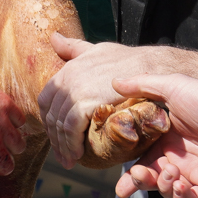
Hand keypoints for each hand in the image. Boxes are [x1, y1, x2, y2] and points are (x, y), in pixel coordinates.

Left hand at [38, 34, 149, 167]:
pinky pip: (71, 129)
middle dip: (54, 138)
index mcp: (67, 69)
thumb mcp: (96, 50)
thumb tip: (53, 37)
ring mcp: (75, 90)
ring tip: (70, 160)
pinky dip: (71, 144)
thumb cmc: (128, 60)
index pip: (46, 100)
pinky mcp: (85, 102)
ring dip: (63, 146)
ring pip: (59, 125)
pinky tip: (78, 154)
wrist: (152, 67)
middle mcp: (67, 79)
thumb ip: (74, 48)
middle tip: (63, 155)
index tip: (56, 135)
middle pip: (51, 115)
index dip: (49, 120)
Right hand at [109, 73, 197, 197]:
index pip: (143, 164)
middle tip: (141, 174)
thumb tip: (115, 81)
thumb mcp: (170, 86)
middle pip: (152, 182)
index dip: (131, 177)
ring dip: (162, 186)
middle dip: (142, 182)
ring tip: (170, 171)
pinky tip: (180, 185)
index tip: (120, 186)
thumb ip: (141, 85)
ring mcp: (197, 174)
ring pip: (169, 193)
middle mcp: (181, 160)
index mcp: (168, 142)